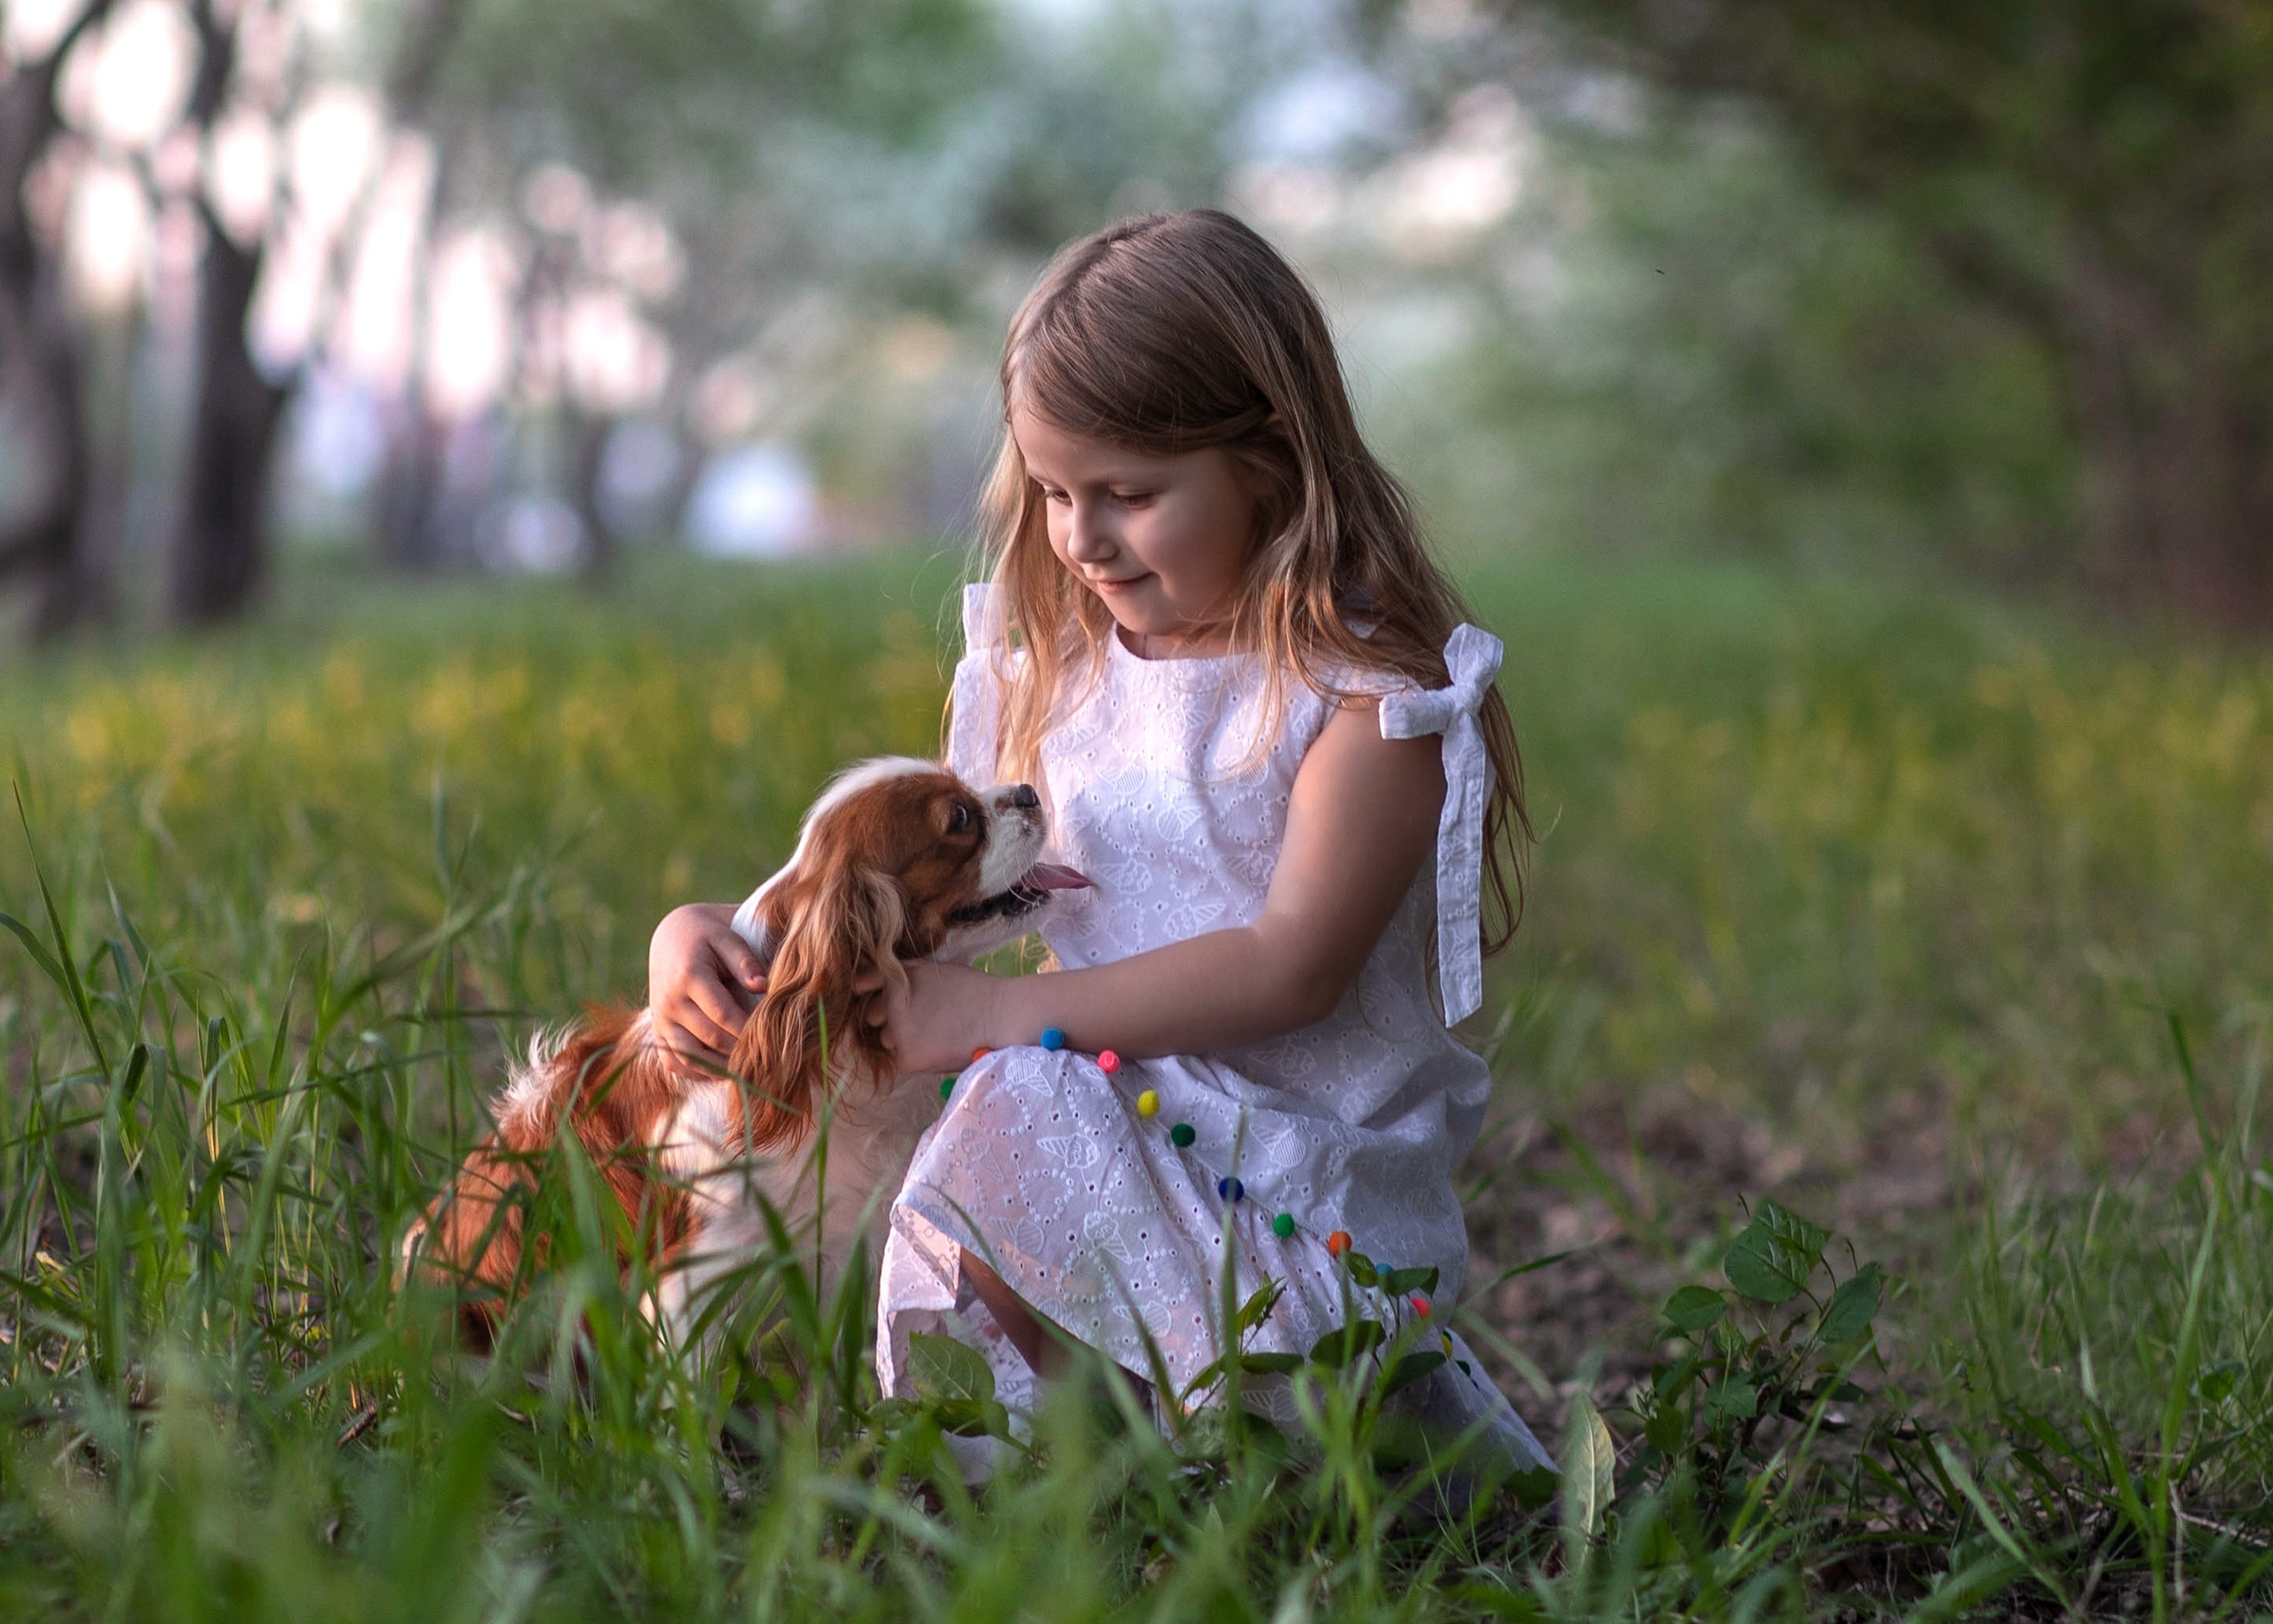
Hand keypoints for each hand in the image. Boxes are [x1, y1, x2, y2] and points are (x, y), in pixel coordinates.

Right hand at [648, 903, 766, 1061]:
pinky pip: (672, 1061)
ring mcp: (661, 1018)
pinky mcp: (657, 1029)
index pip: (723, 1015)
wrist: (672, 936)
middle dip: (739, 1050)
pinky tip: (720, 1072)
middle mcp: (669, 1001)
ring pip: (688, 1056)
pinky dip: (694, 1072)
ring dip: (718, 1068)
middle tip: (767, 1058)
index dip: (748, 1030)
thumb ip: (746, 962)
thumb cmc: (708, 936)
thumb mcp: (728, 939)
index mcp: (688, 977)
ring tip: (747, 1070)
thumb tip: (763, 987)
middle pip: (708, 1038)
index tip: (772, 1037)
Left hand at [867, 960, 1000, 1075]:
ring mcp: (896, 1033)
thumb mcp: (930, 968)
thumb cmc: (970, 989)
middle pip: (871, 1015)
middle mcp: (888, 1005)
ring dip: (901, 1037)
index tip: (890, 995)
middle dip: (889, 1015)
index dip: (874, 991)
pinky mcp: (906, 1058)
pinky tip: (936, 1045)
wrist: (1000, 1016)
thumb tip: (860, 985)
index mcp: (894, 978)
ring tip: (935, 1031)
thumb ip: (895, 973)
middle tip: (923, 1014)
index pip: (862, 984)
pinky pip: (898, 1057)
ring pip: (885, 1038)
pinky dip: (913, 1054)